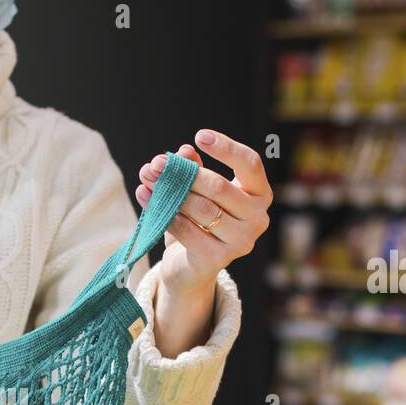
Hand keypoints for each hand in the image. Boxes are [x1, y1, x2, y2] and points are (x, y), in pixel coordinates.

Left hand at [135, 130, 272, 355]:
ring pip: (202, 208)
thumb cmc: (198, 222)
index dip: (226, 148)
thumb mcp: (197, 191)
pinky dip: (164, 213)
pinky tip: (146, 198)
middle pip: (219, 186)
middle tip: (157, 163)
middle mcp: (258, 218)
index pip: (250, 163)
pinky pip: (186, 229)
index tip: (200, 136)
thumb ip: (193, 169)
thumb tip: (182, 152)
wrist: (191, 268)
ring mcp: (241, 241)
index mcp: (259, 194)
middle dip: (184, 173)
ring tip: (147, 179)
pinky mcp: (219, 258)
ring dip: (171, 192)